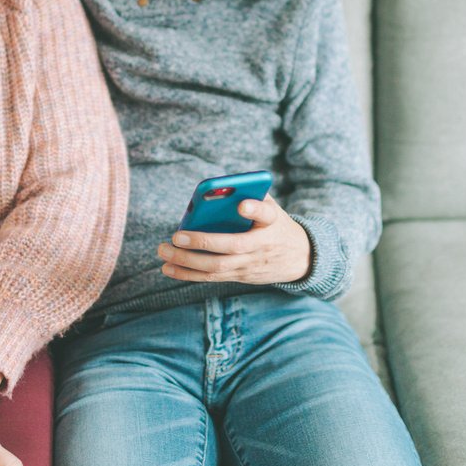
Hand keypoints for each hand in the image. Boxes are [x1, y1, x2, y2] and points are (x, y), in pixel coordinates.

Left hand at [158, 195, 311, 285]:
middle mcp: (262, 245)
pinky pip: (213, 277)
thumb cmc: (276, 224)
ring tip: (164, 251)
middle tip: (177, 236)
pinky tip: (169, 267)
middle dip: (203, 242)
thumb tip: (220, 188)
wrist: (301, 257)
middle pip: (233, 246)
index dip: (254, 209)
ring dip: (188, 262)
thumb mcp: (273, 207)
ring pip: (218, 266)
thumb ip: (252, 195)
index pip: (267, 214)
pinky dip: (189, 274)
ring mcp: (251, 264)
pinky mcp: (242, 276)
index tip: (241, 204)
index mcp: (273, 222)